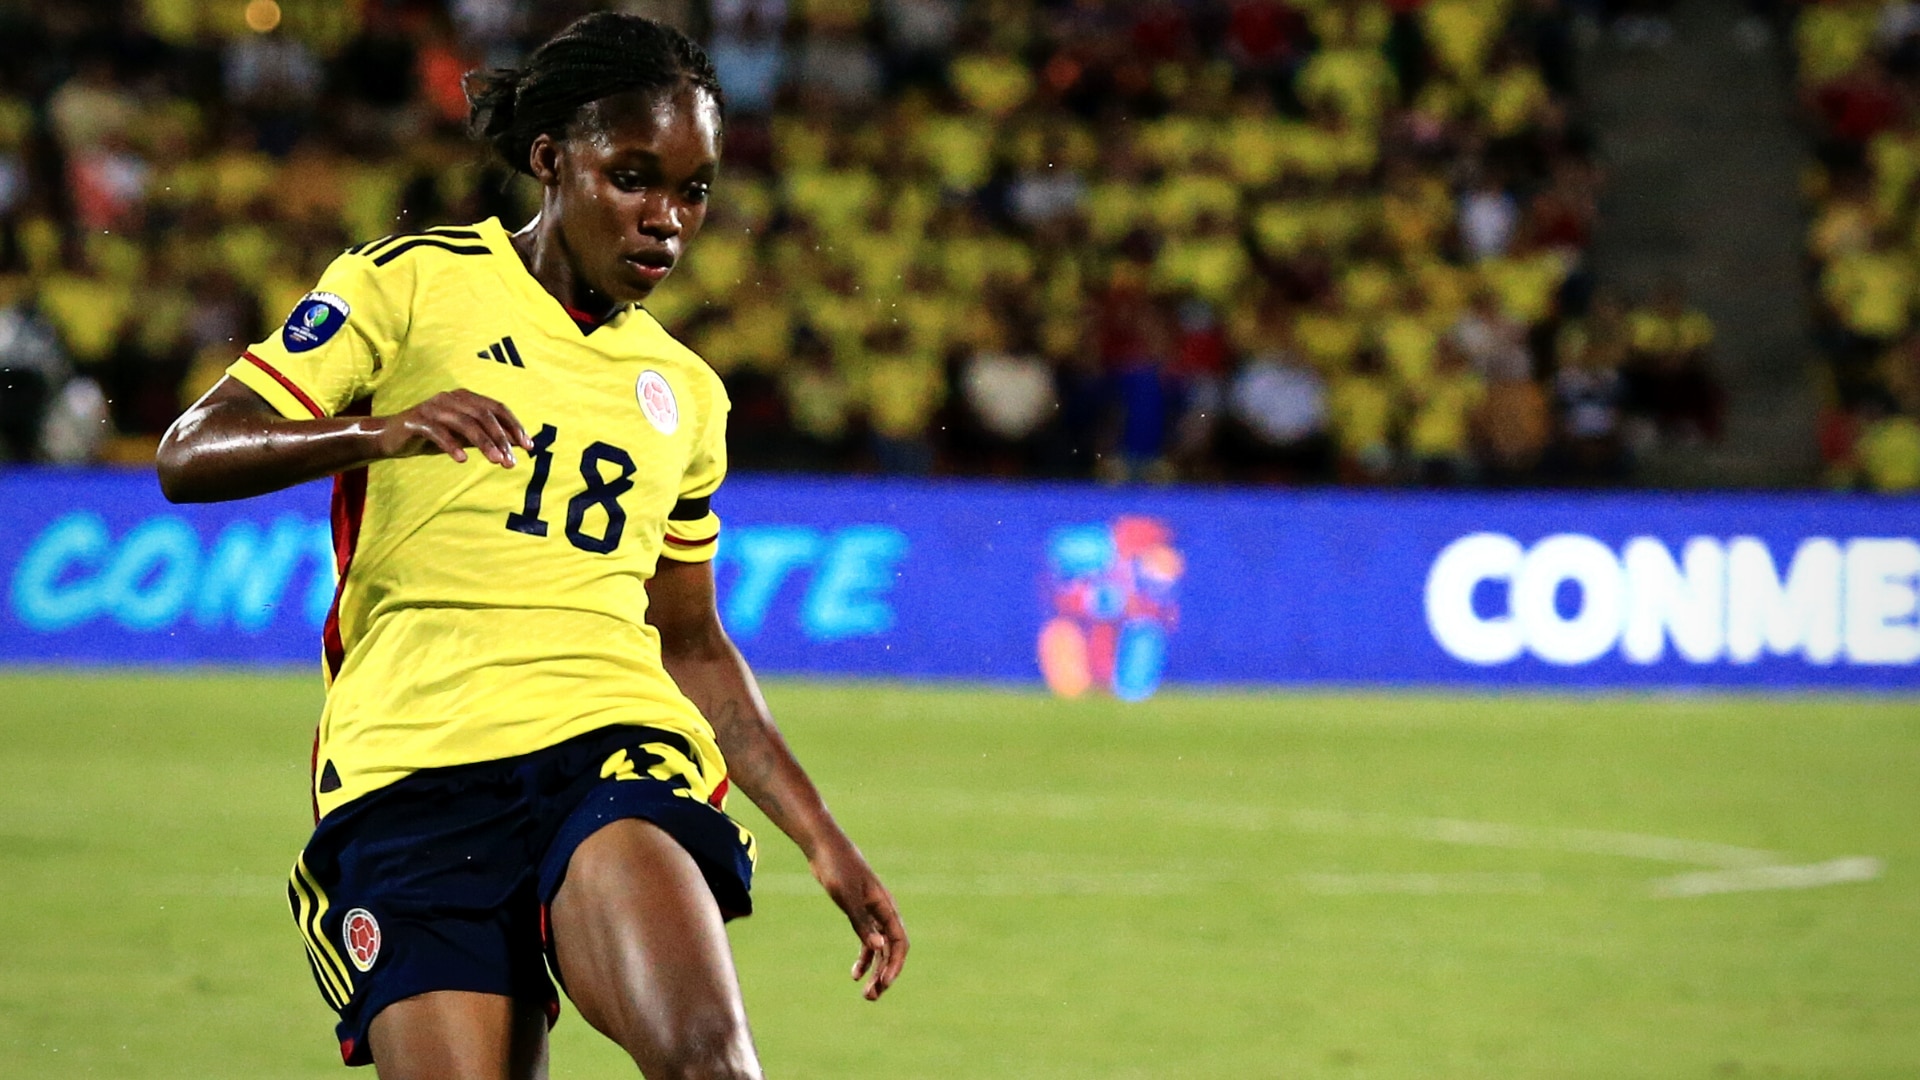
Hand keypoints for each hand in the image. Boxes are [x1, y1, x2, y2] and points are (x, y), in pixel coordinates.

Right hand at [375, 390, 532, 466]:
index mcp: (465, 398)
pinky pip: (438, 432)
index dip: (514, 426)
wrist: (391, 437)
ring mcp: (434, 407)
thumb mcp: (463, 437)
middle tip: (511, 462)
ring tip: (496, 461)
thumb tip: (515, 445)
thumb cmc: (431, 436)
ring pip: (465, 423)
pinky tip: (462, 460)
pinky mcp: (417, 420)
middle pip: (483, 415)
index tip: (528, 446)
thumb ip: (486, 437)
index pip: (497, 408)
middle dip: (501, 438)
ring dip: (484, 443)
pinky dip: (451, 445)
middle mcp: (451, 398)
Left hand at [810, 840, 907, 1000]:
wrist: (824, 847)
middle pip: (891, 950)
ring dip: (875, 971)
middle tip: (872, 997)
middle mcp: (882, 912)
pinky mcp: (858, 912)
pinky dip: (863, 958)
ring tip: (866, 994)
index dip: (894, 965)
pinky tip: (855, 975)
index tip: (883, 984)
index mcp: (885, 907)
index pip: (899, 942)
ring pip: (880, 948)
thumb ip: (863, 924)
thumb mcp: (848, 898)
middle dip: (884, 974)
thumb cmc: (837, 868)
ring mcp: (871, 913)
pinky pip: (867, 941)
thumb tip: (880, 949)